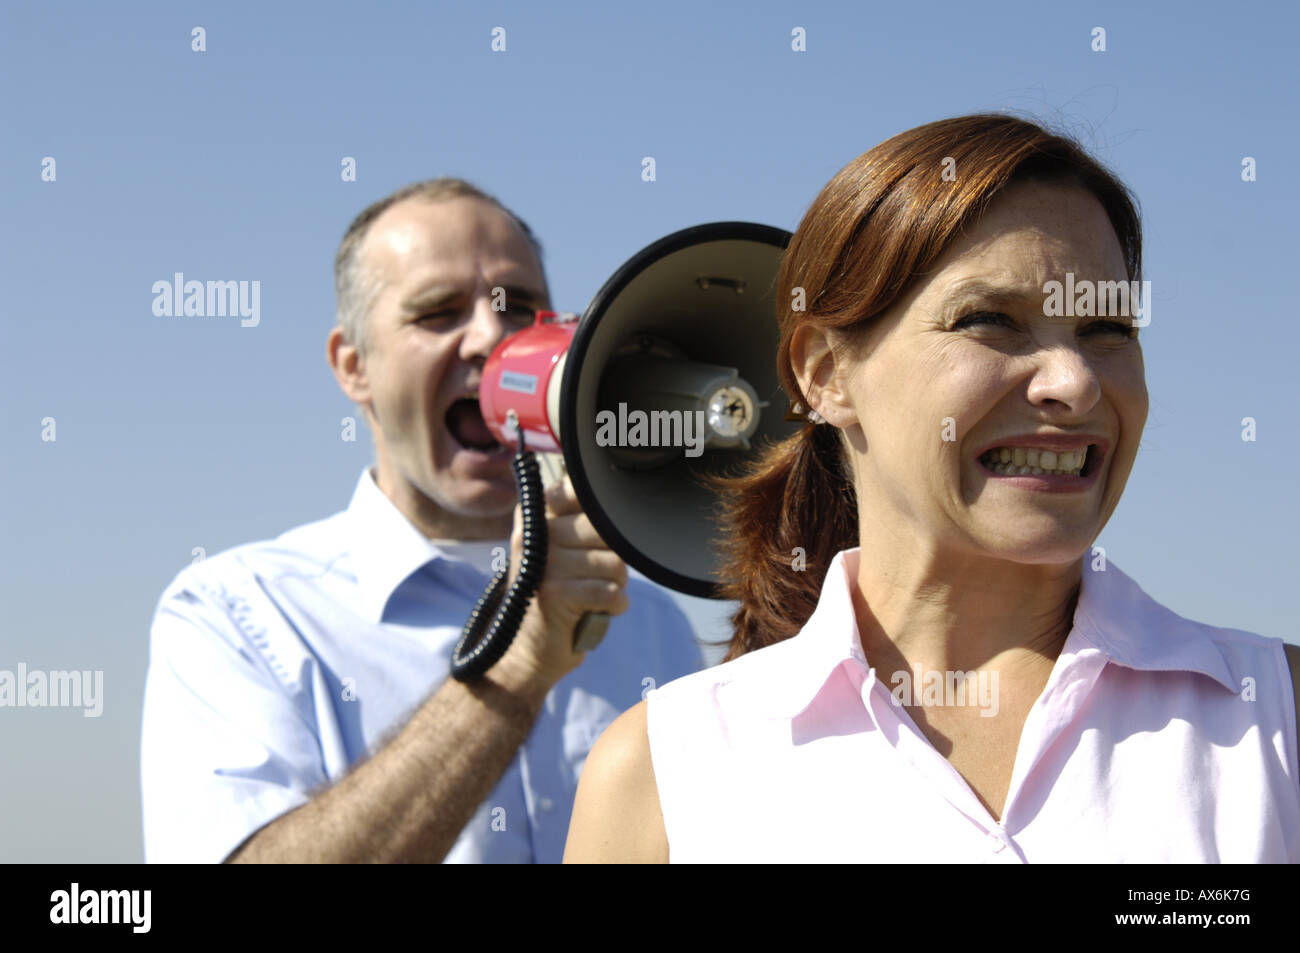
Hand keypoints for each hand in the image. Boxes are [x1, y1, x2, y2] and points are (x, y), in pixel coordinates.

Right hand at [491, 474, 629, 696]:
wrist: (525, 652)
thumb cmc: (554, 594)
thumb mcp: (558, 549)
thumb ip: (582, 519)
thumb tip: (627, 501)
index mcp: (537, 514)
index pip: (582, 491)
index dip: (604, 513)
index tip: (599, 536)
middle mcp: (537, 533)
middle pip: (607, 529)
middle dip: (615, 558)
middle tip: (597, 577)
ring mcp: (544, 563)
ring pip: (615, 563)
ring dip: (616, 585)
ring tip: (594, 595)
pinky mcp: (555, 594)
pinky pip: (611, 592)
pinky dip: (614, 606)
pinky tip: (597, 611)